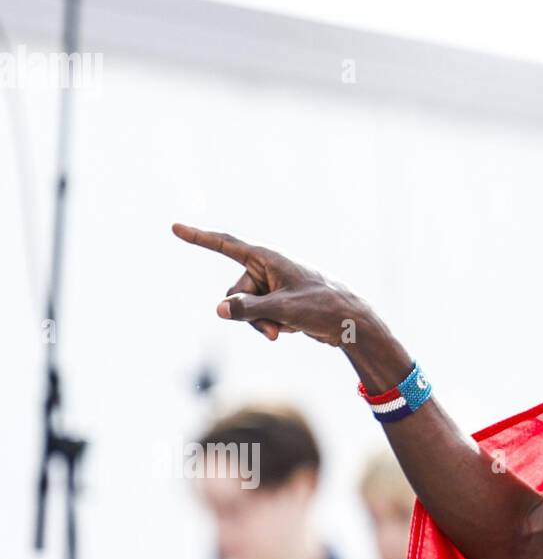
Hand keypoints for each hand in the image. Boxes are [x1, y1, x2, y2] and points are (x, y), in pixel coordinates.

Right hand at [172, 223, 368, 345]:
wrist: (351, 323)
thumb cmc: (323, 308)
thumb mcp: (284, 310)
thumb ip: (249, 310)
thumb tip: (219, 310)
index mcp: (267, 258)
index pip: (226, 245)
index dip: (199, 238)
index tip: (175, 227)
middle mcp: (267, 269)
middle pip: (235, 293)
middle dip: (248, 314)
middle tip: (274, 329)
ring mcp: (272, 287)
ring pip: (246, 309)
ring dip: (260, 324)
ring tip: (284, 332)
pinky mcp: (278, 303)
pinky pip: (260, 317)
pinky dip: (272, 326)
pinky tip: (293, 328)